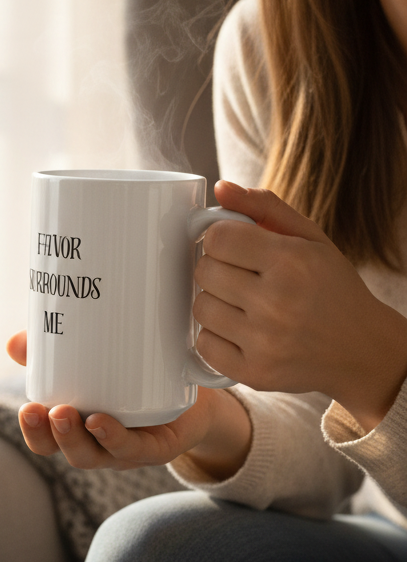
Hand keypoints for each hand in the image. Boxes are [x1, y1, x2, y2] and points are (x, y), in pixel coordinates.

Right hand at [4, 331, 251, 477]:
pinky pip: (136, 448)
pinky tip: (103, 423)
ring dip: (77, 439)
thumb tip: (14, 343)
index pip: (47, 440)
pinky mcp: (159, 445)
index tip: (27, 409)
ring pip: (96, 455)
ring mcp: (129, 447)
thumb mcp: (94, 356)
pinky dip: (116, 439)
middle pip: (69, 451)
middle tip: (44, 411)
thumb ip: (54, 348)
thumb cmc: (135, 371)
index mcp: (80, 426)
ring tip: (68, 414)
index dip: (34, 432)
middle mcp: (101, 442)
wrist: (195, 384)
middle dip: (52, 436)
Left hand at [196, 181, 406, 430]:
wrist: (362, 350)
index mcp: (291, 262)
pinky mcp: (254, 373)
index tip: (235, 246)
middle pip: (204, 271)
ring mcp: (264, 342)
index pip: (217, 238)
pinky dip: (215, 336)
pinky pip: (203, 344)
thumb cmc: (332, 288)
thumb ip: (264, 207)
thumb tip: (220, 188)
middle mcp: (276, 303)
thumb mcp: (310, 238)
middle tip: (242, 275)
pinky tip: (240, 329)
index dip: (222, 238)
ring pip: (199, 307)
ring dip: (215, 301)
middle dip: (218, 267)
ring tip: (243, 302)